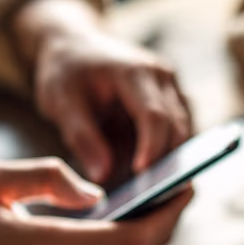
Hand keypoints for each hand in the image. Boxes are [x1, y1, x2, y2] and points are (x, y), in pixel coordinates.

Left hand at [14, 0, 192, 181]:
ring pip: (183, 135)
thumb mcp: (60, 101)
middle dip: (167, 164)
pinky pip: (178, 136)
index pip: (154, 116)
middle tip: (149, 199)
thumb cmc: (66, 72)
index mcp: (133, 71)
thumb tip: (102, 175)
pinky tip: (150, 180)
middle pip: (177, 129)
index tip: (143, 178)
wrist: (75, 46)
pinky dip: (168, 157)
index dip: (152, 149)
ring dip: (171, 164)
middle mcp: (161, 77)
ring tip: (150, 195)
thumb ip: (81, 137)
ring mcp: (172, 89)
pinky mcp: (172, 103)